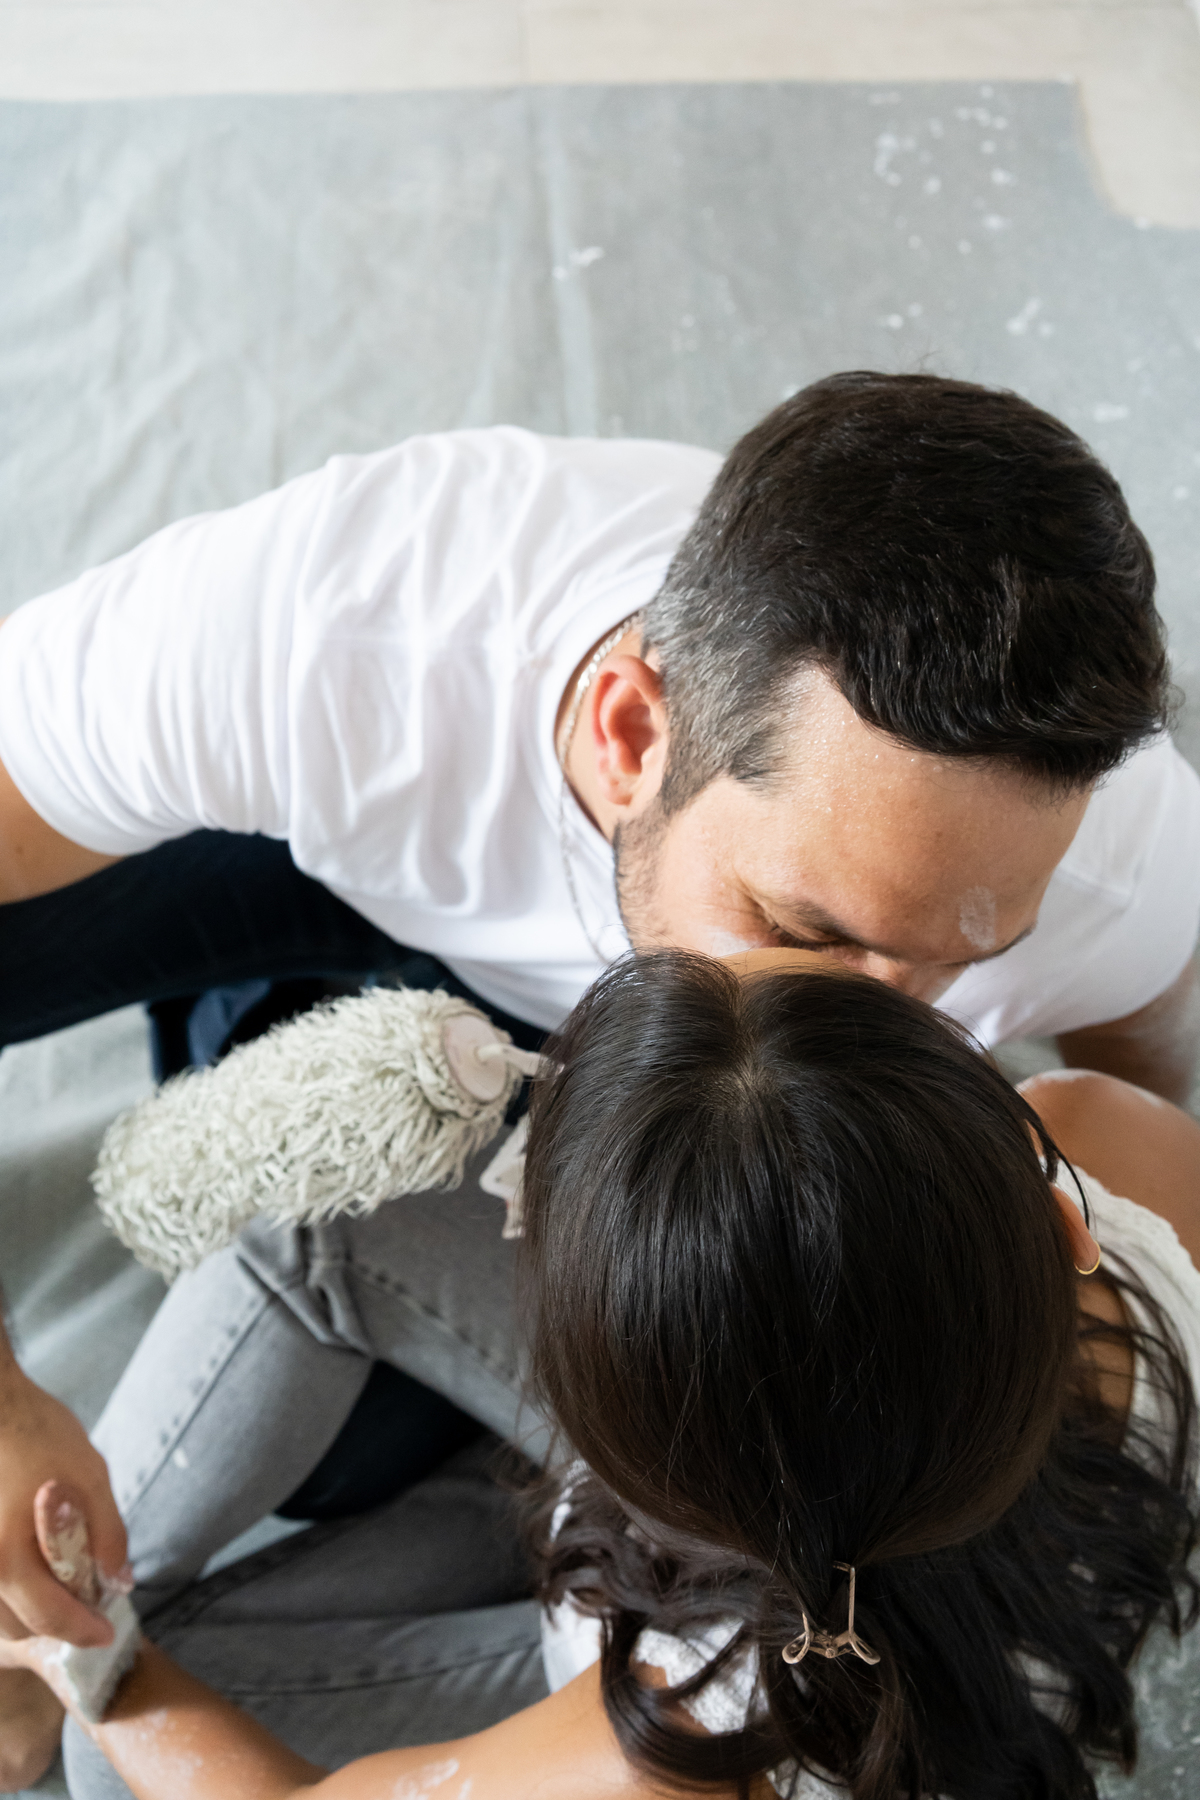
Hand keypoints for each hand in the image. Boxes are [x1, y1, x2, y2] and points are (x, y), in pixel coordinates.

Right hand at [0, 1366, 127, 1646]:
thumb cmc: (38, 1432)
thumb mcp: (90, 1476)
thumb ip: (106, 1535)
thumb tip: (119, 1583)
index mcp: (6, 1560)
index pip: (49, 1619)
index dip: (83, 1631)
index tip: (107, 1633)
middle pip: (18, 1625)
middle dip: (56, 1623)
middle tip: (89, 1604)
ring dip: (31, 1609)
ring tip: (63, 1582)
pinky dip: (13, 1588)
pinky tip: (36, 1564)